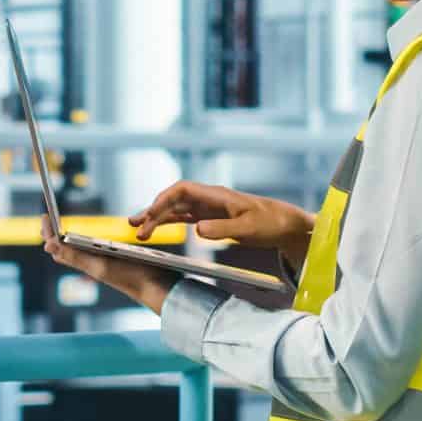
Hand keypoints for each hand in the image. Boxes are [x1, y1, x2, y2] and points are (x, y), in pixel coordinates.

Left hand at [41, 219, 178, 313]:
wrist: (155, 288)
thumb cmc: (129, 276)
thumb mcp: (99, 264)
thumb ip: (74, 255)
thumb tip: (47, 244)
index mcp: (84, 263)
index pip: (58, 247)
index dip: (48, 232)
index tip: (44, 215)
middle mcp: (90, 264)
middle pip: (64, 250)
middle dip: (54, 236)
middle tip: (48, 220)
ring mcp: (101, 263)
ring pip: (76, 253)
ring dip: (67, 241)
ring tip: (62, 231)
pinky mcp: (113, 263)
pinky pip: (92, 253)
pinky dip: (84, 244)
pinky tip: (90, 242)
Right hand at [129, 181, 314, 266]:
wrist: (285, 224)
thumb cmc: (270, 222)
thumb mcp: (248, 228)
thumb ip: (223, 230)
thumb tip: (197, 230)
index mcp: (216, 195)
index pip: (182, 190)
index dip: (164, 200)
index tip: (151, 214)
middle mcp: (209, 198)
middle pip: (174, 200)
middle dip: (154, 211)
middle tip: (136, 228)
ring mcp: (208, 207)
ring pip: (175, 209)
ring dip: (156, 217)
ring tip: (137, 228)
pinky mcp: (211, 217)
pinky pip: (184, 217)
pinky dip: (168, 222)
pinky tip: (156, 228)